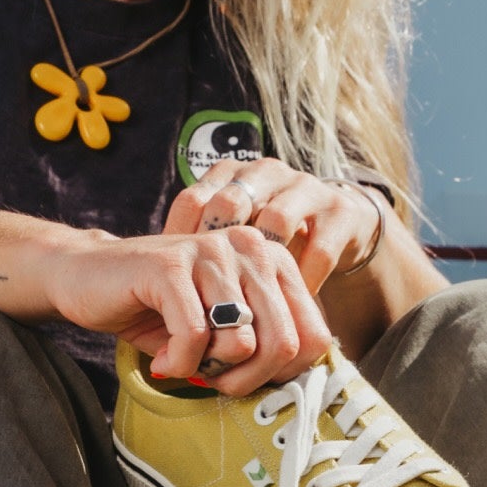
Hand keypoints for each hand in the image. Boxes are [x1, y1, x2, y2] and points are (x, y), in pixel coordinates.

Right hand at [36, 225, 331, 395]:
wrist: (87, 277)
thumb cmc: (160, 311)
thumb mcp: (223, 332)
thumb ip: (264, 347)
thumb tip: (298, 388)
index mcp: (273, 262)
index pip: (313, 336)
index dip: (281, 374)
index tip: (243, 377)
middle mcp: (251, 248)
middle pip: (283, 344)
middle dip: (246, 380)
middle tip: (212, 381)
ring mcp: (212, 251)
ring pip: (242, 343)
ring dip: (209, 372)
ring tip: (184, 362)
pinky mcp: (172, 264)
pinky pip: (194, 336)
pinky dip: (179, 363)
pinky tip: (164, 361)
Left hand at [165, 158, 383, 292]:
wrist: (335, 223)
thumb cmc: (265, 240)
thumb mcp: (229, 237)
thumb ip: (196, 255)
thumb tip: (146, 300)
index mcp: (229, 176)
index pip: (194, 198)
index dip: (181, 241)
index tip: (175, 284)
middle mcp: (266, 174)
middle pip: (231, 203)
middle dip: (216, 249)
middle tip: (206, 294)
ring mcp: (305, 189)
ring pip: (277, 219)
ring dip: (261, 267)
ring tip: (248, 307)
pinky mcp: (340, 213)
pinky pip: (319, 249)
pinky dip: (302, 282)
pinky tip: (287, 312)